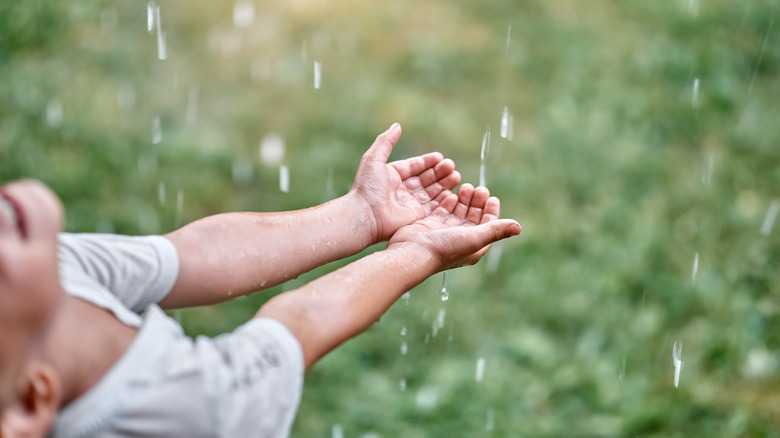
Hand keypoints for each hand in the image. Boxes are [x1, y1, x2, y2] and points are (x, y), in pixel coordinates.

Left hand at [351, 123, 460, 242]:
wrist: (365, 216)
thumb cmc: (367, 187)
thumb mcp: (373, 158)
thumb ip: (386, 141)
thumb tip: (397, 125)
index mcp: (391, 176)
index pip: (413, 166)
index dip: (427, 162)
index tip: (440, 157)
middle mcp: (401, 190)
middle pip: (425, 179)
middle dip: (439, 172)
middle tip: (451, 166)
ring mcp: (408, 204)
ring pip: (431, 192)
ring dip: (444, 184)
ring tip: (456, 176)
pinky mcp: (415, 217)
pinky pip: (432, 207)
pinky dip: (443, 199)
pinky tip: (453, 191)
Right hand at [388, 184, 520, 270]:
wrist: (413, 252)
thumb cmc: (444, 248)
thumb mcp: (474, 238)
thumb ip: (495, 231)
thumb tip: (518, 227)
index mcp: (473, 247)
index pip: (488, 226)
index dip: (491, 211)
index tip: (491, 197)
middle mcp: (460, 240)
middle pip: (473, 217)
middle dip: (477, 202)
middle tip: (478, 188)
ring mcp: (444, 232)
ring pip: (458, 212)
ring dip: (464, 199)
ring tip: (466, 187)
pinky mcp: (430, 225)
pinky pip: (443, 210)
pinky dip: (449, 201)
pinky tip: (451, 193)